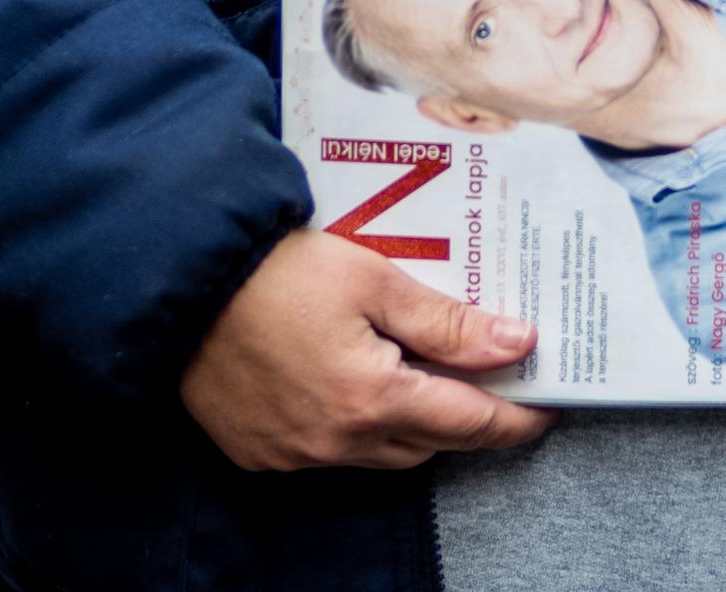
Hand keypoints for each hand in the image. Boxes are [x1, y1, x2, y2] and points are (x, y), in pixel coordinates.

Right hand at [180, 229, 552, 471]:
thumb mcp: (372, 279)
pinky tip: (355, 386)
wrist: (178, 283)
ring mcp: (294, 455)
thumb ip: (446, 322)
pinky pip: (330, 454)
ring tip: (426, 378)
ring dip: (411, 426)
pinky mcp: (260, 452)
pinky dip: (356, 429)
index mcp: (370, 400)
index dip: (515, 418)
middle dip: (464, 419)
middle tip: (490, 380)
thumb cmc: (275, 271)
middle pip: (427, 445)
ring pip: (379, 455)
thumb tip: (516, 343)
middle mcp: (335, 443)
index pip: (468, 423)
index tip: (547, 406)